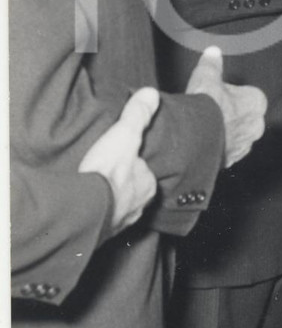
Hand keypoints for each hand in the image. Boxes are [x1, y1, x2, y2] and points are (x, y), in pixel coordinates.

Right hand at [79, 86, 159, 234]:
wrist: (83, 210)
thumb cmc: (108, 173)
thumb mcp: (124, 135)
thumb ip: (137, 115)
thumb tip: (151, 93)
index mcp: (147, 186)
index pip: (145, 172)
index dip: (134, 164)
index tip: (122, 158)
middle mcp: (137, 207)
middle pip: (131, 192)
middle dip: (120, 185)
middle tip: (104, 174)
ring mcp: (118, 223)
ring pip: (116, 209)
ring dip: (106, 201)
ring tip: (92, 190)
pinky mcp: (98, 234)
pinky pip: (99, 222)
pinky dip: (93, 214)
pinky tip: (83, 207)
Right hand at [186, 45, 266, 168]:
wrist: (193, 137)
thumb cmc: (205, 107)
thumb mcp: (207, 75)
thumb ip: (212, 63)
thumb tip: (213, 52)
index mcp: (256, 102)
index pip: (249, 96)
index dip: (232, 95)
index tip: (220, 95)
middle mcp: (256, 126)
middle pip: (245, 117)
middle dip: (231, 115)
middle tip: (212, 111)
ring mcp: (244, 145)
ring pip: (237, 137)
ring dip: (225, 133)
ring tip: (206, 127)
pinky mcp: (231, 160)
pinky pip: (227, 152)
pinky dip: (218, 148)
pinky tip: (204, 142)